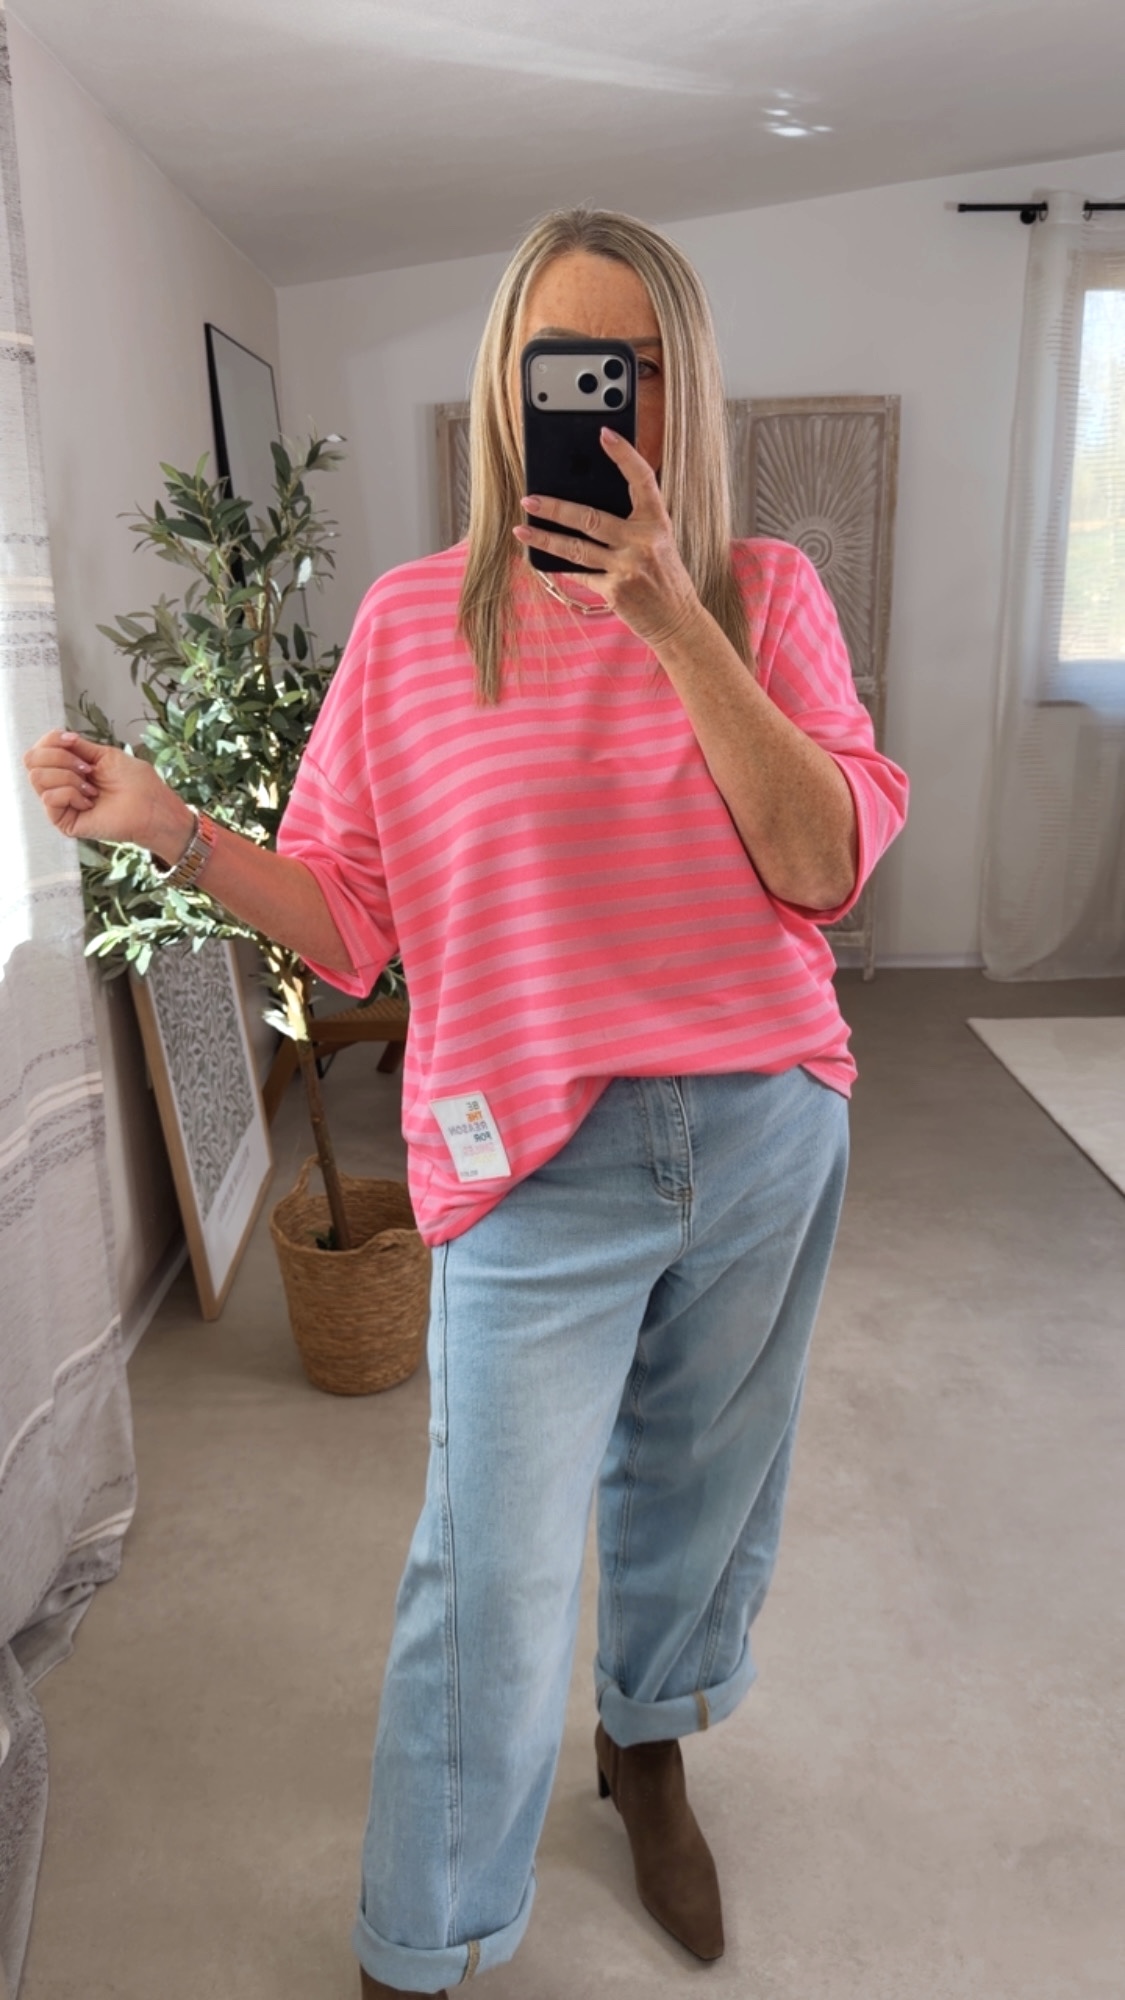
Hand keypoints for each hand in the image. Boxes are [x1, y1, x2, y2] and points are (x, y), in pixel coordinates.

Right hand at [22, 731, 191, 861]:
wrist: (152, 807)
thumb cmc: (136, 783)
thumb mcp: (103, 755)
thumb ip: (76, 747)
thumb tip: (55, 739)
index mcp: (67, 768)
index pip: (38, 749)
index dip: (52, 739)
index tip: (74, 740)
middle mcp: (59, 785)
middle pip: (30, 760)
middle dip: (59, 757)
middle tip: (87, 769)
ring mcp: (60, 804)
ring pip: (37, 777)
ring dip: (68, 776)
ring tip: (91, 787)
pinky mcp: (63, 821)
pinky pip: (49, 797)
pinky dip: (72, 793)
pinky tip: (89, 801)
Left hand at [513, 429, 703, 650]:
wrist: (677, 621)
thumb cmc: (663, 577)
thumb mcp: (658, 542)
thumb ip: (631, 523)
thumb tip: (584, 506)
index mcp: (657, 522)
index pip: (642, 479)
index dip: (624, 454)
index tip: (605, 433)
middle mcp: (643, 541)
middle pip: (590, 517)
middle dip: (555, 507)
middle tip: (529, 498)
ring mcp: (628, 568)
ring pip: (576, 548)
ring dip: (545, 537)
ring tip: (521, 528)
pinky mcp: (615, 591)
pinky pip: (581, 574)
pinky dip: (562, 566)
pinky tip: (542, 557)